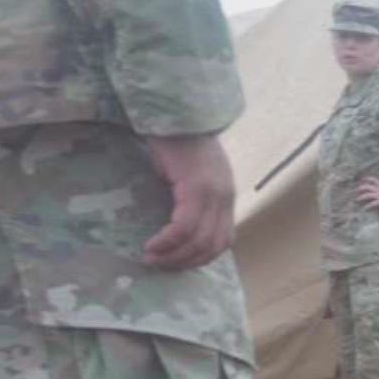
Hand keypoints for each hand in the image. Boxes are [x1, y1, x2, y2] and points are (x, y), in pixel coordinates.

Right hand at [141, 133, 235, 269]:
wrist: (174, 111)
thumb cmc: (176, 140)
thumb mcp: (189, 175)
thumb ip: (190, 198)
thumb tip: (178, 225)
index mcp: (225, 196)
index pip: (223, 239)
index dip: (202, 257)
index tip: (178, 263)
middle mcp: (225, 198)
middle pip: (213, 245)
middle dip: (187, 262)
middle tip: (161, 266)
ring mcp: (213, 193)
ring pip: (200, 240)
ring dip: (175, 256)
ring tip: (152, 258)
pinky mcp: (196, 188)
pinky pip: (185, 226)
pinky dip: (169, 241)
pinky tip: (153, 245)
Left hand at [356, 175, 378, 209]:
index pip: (375, 180)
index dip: (368, 179)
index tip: (363, 179)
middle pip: (368, 187)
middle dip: (361, 188)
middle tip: (357, 190)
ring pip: (368, 194)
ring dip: (361, 197)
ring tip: (357, 199)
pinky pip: (372, 204)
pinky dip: (368, 206)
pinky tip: (365, 209)